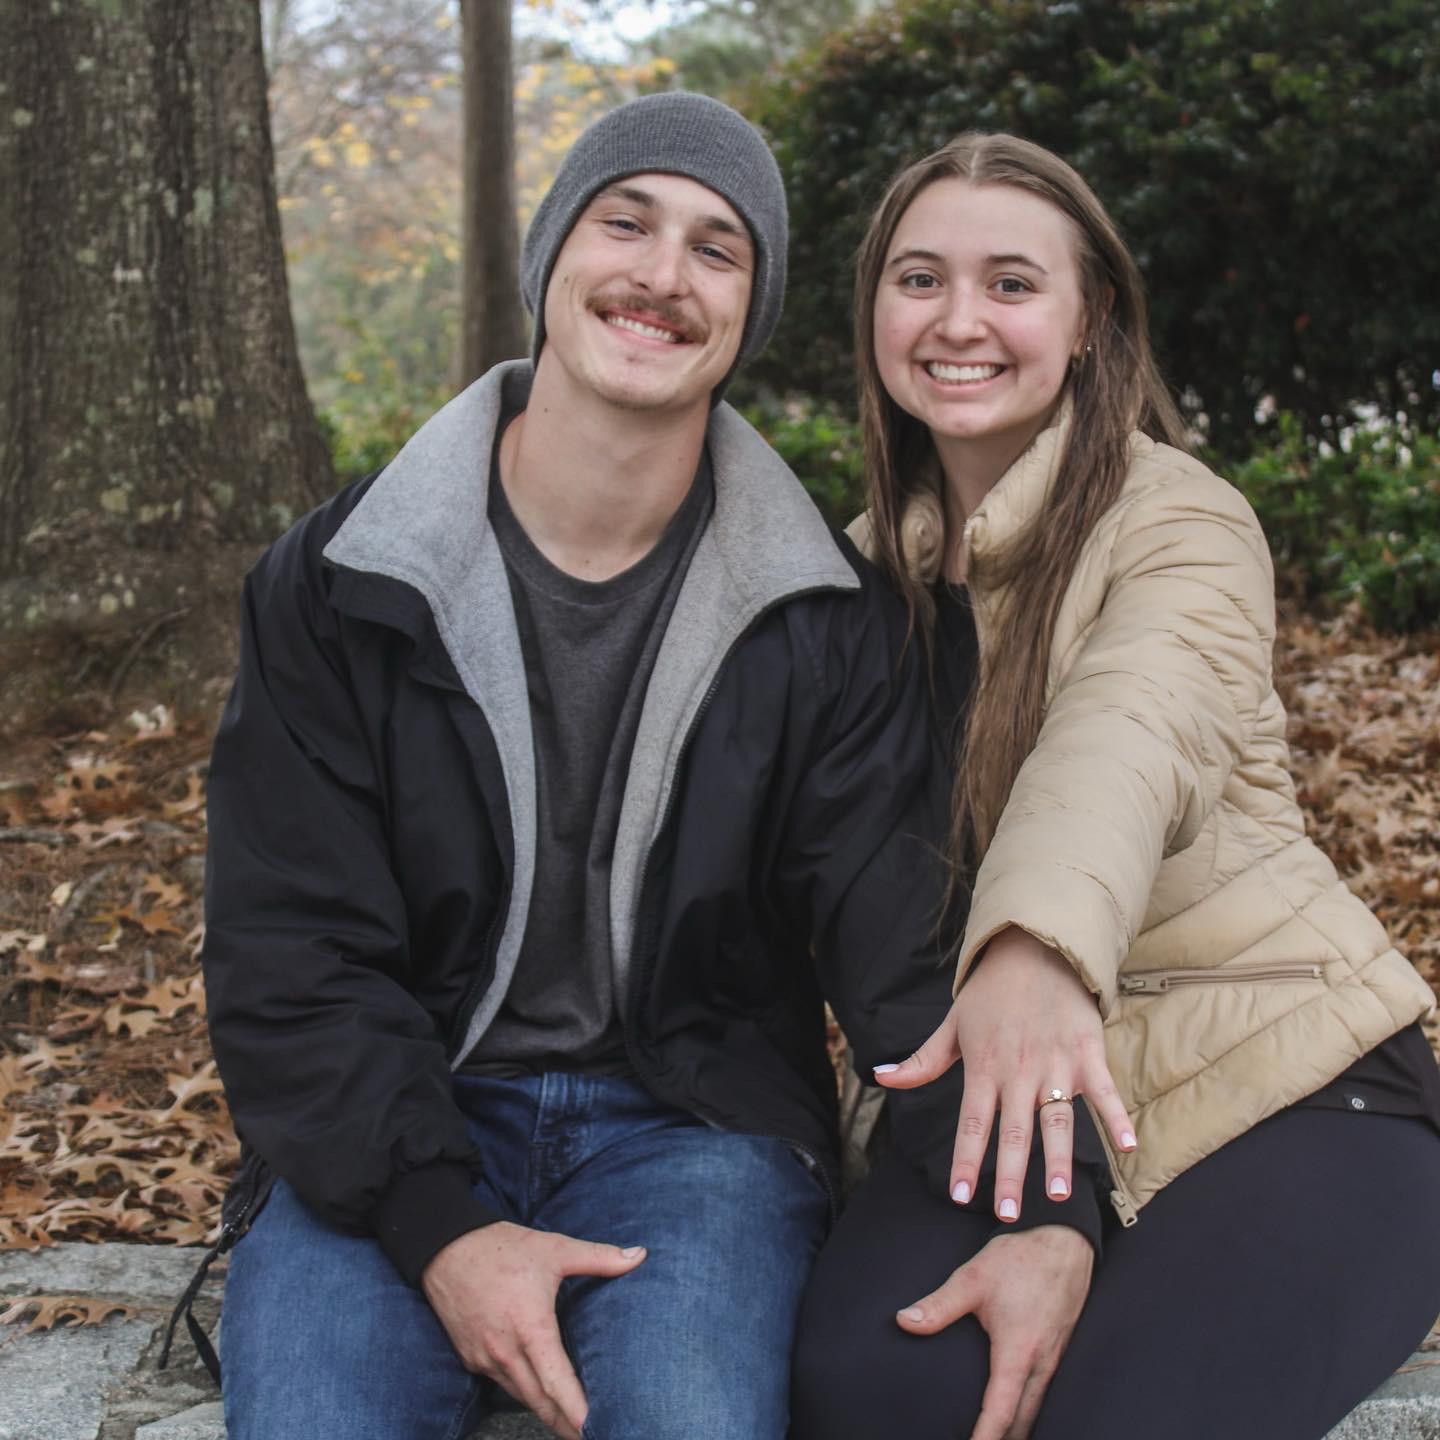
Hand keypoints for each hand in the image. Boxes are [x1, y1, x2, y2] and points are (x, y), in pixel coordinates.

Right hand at [421, 1221, 646, 1439]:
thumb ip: (600, 1257)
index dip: (577, 1412)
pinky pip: (504, 1385)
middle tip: (593, 1436)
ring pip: (523, 1398)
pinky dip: (525, 1395)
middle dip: (568, 1425)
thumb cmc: (502, 1247)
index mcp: (530, 1326)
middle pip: (541, 1403)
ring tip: (572, 1424)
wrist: (445, 1247)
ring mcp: (484, 1360)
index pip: (557, 1382)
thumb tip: (640, 1254)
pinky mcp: (471, 1360)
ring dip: (547, 1413)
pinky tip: (541, 1396)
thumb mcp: (555, 1249)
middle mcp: (505, 1351)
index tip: (594, 1428)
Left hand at [875, 926, 1134, 1219]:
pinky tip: (1128, 1148)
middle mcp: (1018, 1071)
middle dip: (1010, 1175)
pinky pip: (1105, 1092)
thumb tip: (880, 1076)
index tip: (960, 1195)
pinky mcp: (1087, 1055)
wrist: (1033, 948)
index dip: (965, 1160)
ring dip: (1059, 1157)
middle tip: (1007, 1215)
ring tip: (1060, 1194)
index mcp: (983, 1067)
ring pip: (1057, 1119)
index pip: (971, 1122)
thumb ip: (922, 1061)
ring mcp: (1056, 1065)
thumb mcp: (951, 1025)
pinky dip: (1117, 1118)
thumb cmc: (989, 993)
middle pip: (1014, 1131)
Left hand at [897, 1224, 1092, 1439]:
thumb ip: (939, 1305)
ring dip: (1015, 1428)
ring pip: (1036, 1410)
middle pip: (1022, 1422)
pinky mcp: (1059, 1350)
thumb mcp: (973, 1278)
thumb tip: (904, 1321)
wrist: (1064, 1239)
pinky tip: (1013, 1409)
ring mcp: (1055, 1359)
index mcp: (1019, 1352)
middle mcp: (1041, 1363)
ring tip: (992, 1436)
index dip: (983, 1439)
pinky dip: (1027, 1411)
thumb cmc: (1019, 1258)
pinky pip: (1044, 1393)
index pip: (1000, 1413)